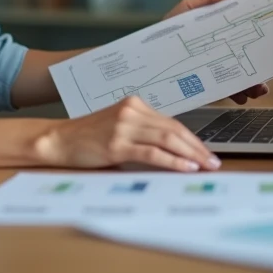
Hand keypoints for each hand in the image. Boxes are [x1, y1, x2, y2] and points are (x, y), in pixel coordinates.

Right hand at [36, 96, 220, 172]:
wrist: (57, 140)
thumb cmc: (87, 137)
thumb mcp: (118, 127)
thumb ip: (142, 132)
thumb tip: (174, 151)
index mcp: (134, 104)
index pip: (172, 122)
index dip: (192, 139)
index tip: (206, 152)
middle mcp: (132, 111)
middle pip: (174, 129)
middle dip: (197, 147)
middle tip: (214, 161)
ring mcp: (124, 127)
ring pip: (167, 139)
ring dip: (191, 155)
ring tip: (205, 166)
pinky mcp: (116, 144)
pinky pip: (152, 153)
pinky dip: (172, 161)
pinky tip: (185, 167)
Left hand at [164, 0, 260, 104]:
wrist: (144, 60)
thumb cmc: (164, 31)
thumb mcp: (186, 10)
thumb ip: (209, 0)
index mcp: (217, 35)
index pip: (241, 36)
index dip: (256, 39)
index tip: (269, 43)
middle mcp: (218, 53)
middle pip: (244, 61)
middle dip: (259, 70)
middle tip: (266, 76)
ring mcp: (212, 70)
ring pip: (238, 79)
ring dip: (252, 85)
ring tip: (257, 89)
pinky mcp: (204, 85)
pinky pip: (225, 91)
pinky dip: (236, 95)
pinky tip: (241, 96)